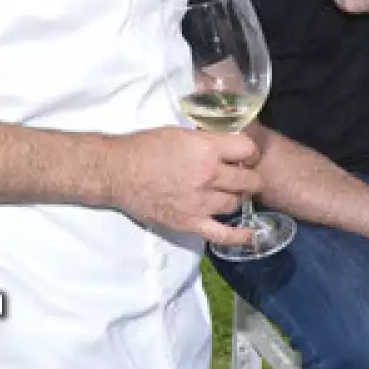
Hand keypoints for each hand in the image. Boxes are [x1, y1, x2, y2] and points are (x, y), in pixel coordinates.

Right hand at [106, 126, 263, 246]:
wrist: (118, 172)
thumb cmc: (146, 147)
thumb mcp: (182, 133)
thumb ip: (208, 140)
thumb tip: (228, 145)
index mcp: (207, 149)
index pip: (248, 150)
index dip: (249, 152)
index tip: (246, 155)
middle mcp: (208, 176)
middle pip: (248, 180)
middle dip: (249, 176)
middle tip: (242, 176)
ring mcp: (200, 202)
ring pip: (236, 203)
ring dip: (236, 198)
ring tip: (229, 194)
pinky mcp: (189, 223)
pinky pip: (221, 234)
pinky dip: (238, 236)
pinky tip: (249, 234)